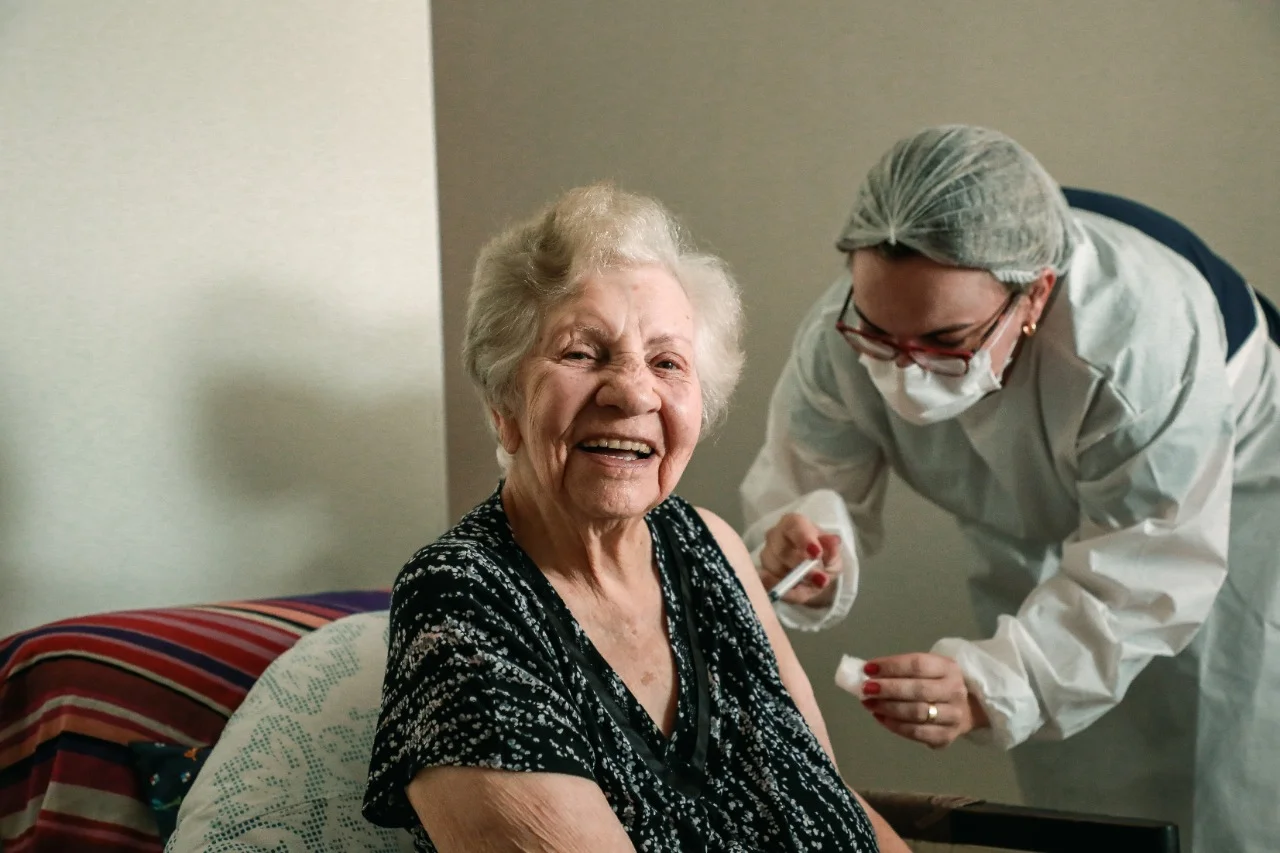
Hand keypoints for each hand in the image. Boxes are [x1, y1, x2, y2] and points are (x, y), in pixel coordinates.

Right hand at [759, 513, 841, 606]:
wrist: (815, 574)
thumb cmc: (823, 557)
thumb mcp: (833, 554)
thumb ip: (832, 549)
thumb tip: (832, 542)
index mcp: (794, 524)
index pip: (794, 525)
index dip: (804, 539)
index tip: (817, 553)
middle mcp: (775, 536)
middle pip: (781, 549)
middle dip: (799, 564)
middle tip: (819, 578)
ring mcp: (766, 556)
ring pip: (774, 568)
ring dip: (794, 580)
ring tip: (813, 587)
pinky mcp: (762, 575)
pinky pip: (770, 585)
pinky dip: (786, 592)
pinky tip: (798, 592)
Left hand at [859, 653, 989, 748]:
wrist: (965, 708)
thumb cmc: (935, 683)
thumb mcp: (926, 668)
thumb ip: (900, 670)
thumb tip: (867, 673)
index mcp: (948, 668)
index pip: (918, 664)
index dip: (891, 666)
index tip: (868, 668)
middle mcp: (955, 691)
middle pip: (918, 689)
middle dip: (888, 689)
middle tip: (865, 689)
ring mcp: (953, 716)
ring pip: (917, 713)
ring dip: (888, 708)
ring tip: (869, 704)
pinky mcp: (946, 736)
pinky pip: (916, 732)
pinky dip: (895, 726)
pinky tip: (880, 718)